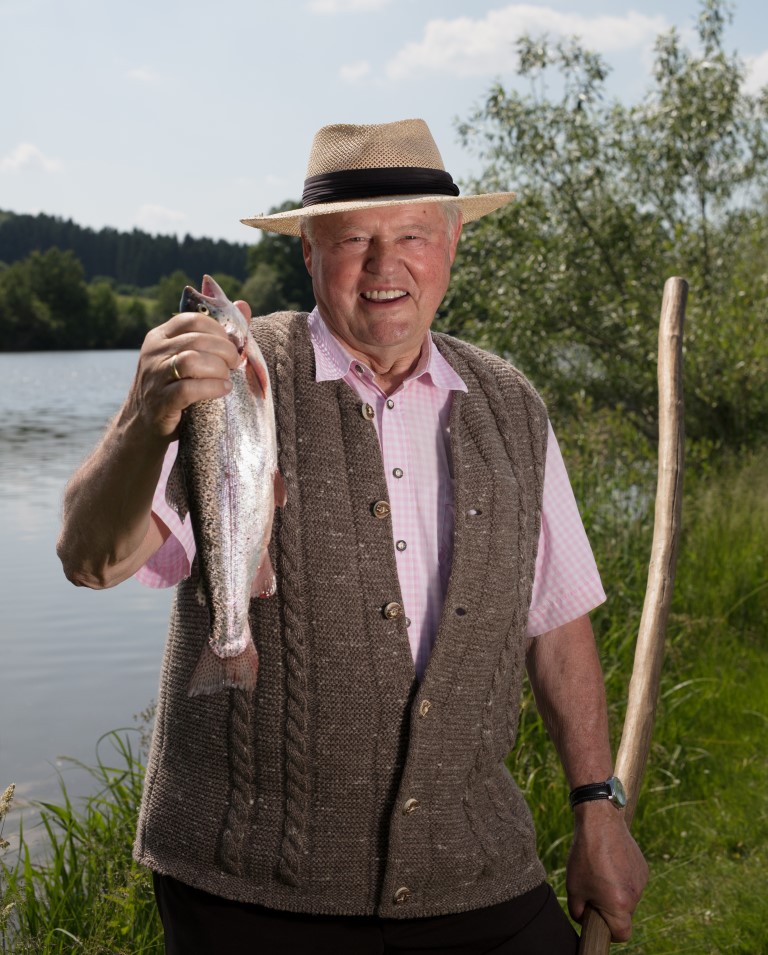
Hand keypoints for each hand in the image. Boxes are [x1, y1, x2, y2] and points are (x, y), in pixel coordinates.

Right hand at [125, 300, 252, 438]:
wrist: (143, 426)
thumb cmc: (174, 388)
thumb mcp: (188, 358)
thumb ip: (214, 334)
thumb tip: (243, 305)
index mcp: (159, 336)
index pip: (192, 319)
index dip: (218, 330)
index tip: (232, 344)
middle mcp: (153, 352)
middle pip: (196, 339)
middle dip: (224, 350)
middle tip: (235, 363)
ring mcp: (154, 376)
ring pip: (192, 361)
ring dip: (218, 368)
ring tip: (227, 377)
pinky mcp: (160, 401)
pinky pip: (189, 389)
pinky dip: (212, 388)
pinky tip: (223, 390)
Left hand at [566, 801, 648, 941]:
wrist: (600, 822)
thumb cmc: (585, 856)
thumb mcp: (574, 888)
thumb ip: (578, 911)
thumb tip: (583, 918)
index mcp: (619, 906)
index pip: (622, 934)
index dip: (609, 932)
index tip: (598, 920)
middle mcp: (635, 896)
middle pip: (624, 914)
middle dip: (609, 908)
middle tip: (593, 889)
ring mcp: (641, 882)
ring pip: (627, 896)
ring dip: (615, 891)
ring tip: (599, 870)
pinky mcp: (643, 868)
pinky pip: (631, 881)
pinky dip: (621, 877)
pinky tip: (609, 861)